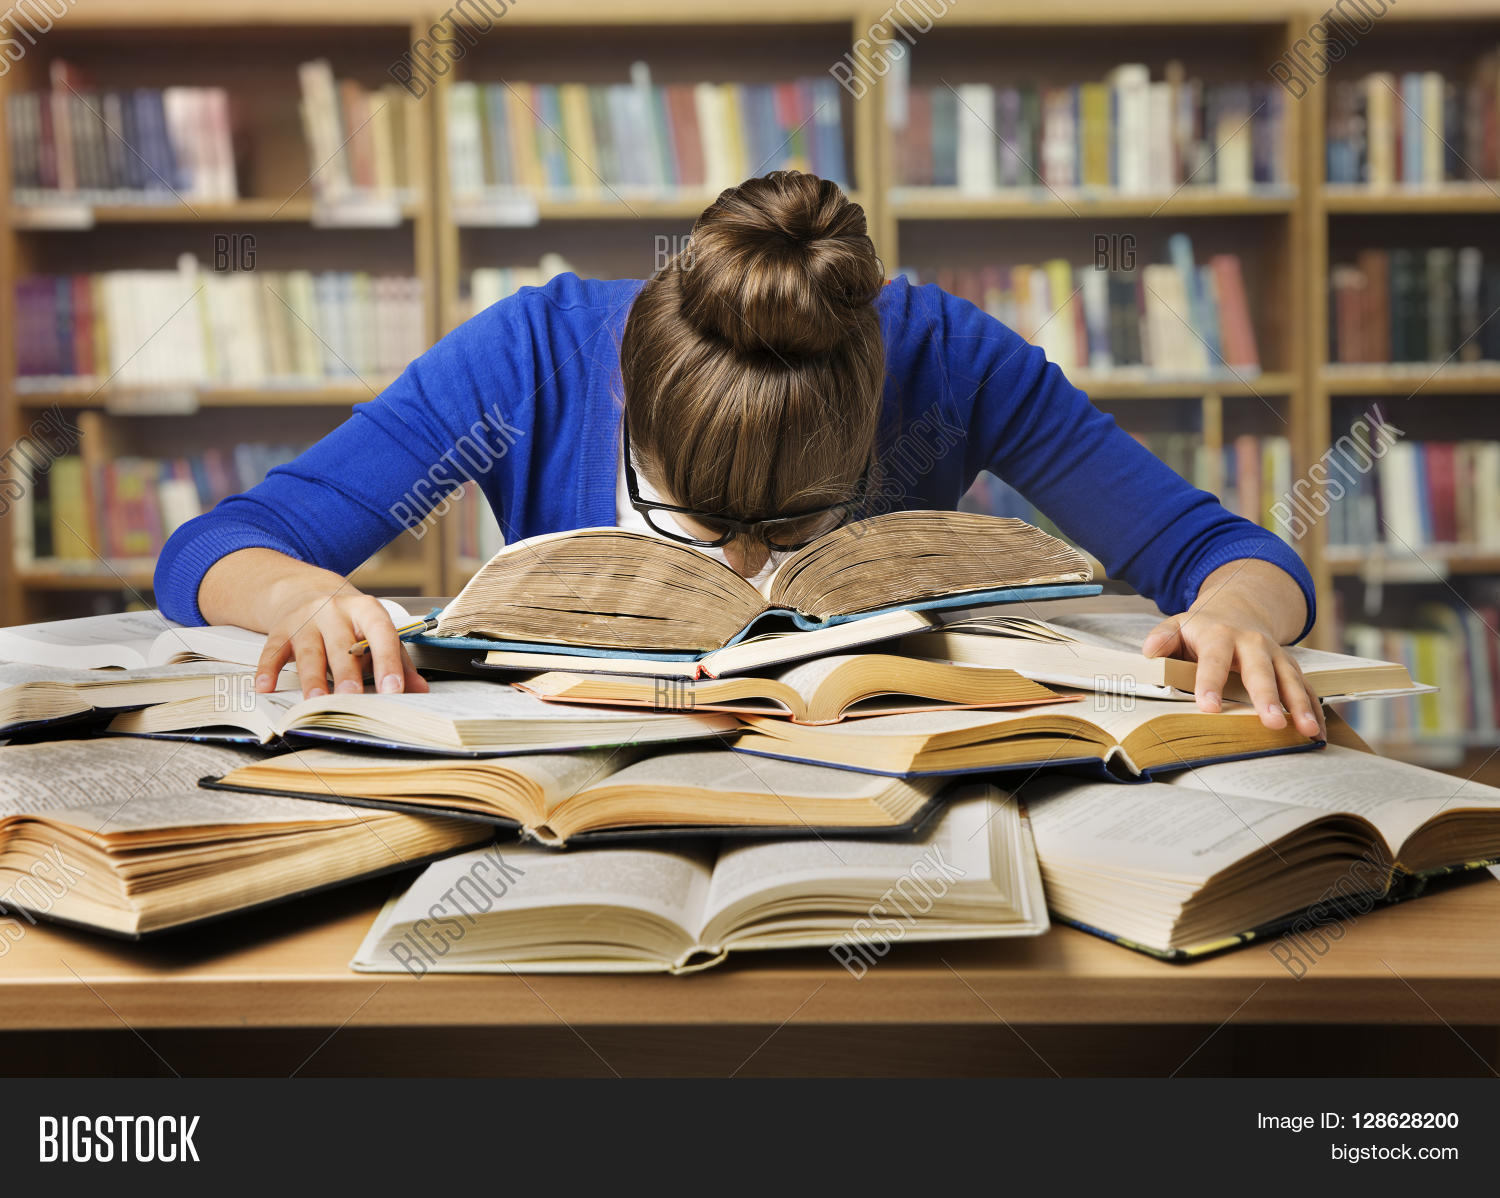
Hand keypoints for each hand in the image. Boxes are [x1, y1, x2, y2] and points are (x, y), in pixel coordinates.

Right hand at [254, 583, 428, 699]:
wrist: (308, 591)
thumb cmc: (350, 621)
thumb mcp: (377, 633)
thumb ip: (400, 661)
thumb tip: (421, 691)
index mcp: (366, 610)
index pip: (381, 634)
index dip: (388, 661)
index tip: (393, 689)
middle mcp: (335, 611)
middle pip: (341, 645)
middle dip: (347, 673)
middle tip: (352, 697)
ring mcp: (305, 619)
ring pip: (309, 651)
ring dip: (312, 679)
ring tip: (316, 702)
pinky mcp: (280, 630)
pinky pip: (272, 651)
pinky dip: (267, 670)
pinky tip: (265, 687)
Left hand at [1140, 564, 1324, 739]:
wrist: (1239, 607)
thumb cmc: (1203, 627)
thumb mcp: (1178, 625)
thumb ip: (1163, 637)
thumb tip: (1150, 650)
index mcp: (1219, 635)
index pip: (1214, 660)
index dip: (1210, 683)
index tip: (1208, 707)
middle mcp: (1251, 643)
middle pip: (1260, 671)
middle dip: (1267, 697)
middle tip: (1271, 722)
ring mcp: (1274, 654)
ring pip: (1289, 679)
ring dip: (1299, 705)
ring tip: (1306, 730)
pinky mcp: (1288, 666)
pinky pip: (1304, 686)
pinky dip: (1313, 707)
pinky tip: (1317, 730)